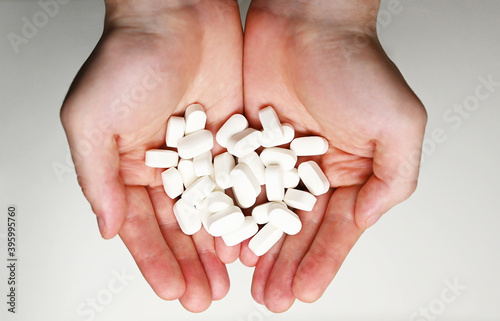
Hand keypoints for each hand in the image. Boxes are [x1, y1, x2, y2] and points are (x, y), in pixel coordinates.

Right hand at [60, 0, 242, 311]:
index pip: (141, 225)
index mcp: (130, 165)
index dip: (154, 260)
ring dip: (219, 247)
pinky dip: (246, 211)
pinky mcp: (235, 138)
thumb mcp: (93, 119)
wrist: (178, 11)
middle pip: (180, 226)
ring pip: (213, 211)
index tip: (169, 290)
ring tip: (228, 280)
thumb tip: (106, 228)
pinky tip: (251, 238)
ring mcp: (204, 154)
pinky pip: (242, 182)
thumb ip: (98, 177)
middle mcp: (168, 165)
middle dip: (190, 263)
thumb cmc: (129, 57)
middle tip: (203, 297)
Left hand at [241, 0, 426, 311]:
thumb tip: (366, 220)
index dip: (322, 262)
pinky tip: (222, 239)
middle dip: (285, 265)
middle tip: (272, 298)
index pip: (335, 228)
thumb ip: (393, 179)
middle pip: (295, 228)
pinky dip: (229, 213)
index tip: (306, 292)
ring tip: (247, 281)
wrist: (306, 22)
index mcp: (348, 171)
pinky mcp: (244, 143)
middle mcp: (310, 170)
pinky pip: (234, 185)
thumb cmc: (356, 66)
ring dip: (255, 248)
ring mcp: (274, 158)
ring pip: (262, 213)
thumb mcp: (397, 124)